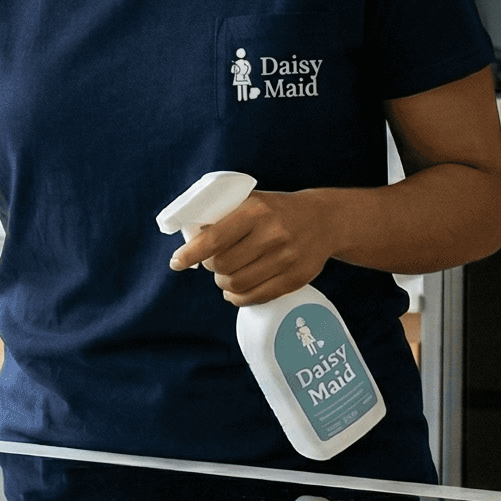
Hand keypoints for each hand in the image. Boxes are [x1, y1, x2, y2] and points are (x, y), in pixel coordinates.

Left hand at [168, 190, 333, 304]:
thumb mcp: (251, 201)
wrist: (324, 220)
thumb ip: (223, 215)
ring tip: (224, 277)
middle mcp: (272, 234)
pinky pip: (258, 296)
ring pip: (238, 284)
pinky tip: (234, 292)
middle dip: (211, 267)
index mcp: (255, 211)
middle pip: (223, 265)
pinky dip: (239, 298)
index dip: (190, 254)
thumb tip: (189, 237)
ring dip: (223, 284)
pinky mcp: (296, 278)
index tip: (176, 262)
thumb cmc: (276, 211)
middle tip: (212, 264)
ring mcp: (286, 258)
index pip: (213, 239)